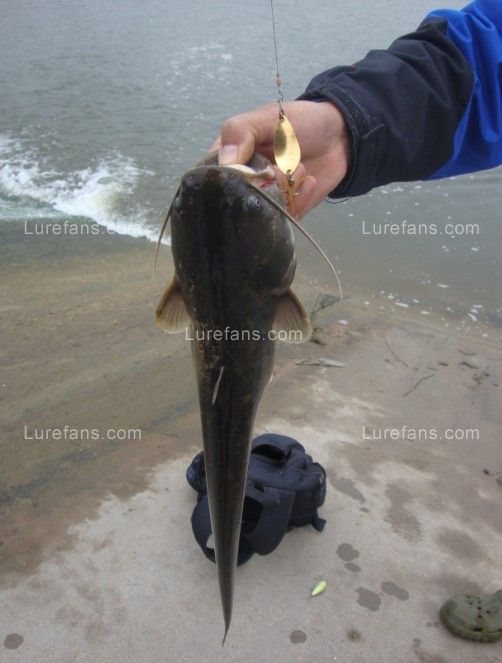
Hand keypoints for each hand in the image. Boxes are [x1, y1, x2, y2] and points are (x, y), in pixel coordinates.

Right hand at [211, 100, 349, 216]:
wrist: (340, 136)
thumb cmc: (300, 122)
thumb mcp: (268, 118)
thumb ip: (241, 132)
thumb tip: (225, 161)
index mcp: (229, 158)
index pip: (212, 178)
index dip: (227, 179)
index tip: (247, 170)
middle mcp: (243, 182)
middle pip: (238, 199)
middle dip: (263, 183)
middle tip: (281, 166)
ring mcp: (264, 198)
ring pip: (262, 210)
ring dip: (285, 189)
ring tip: (299, 168)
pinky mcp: (284, 211)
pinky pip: (284, 217)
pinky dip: (300, 199)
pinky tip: (308, 181)